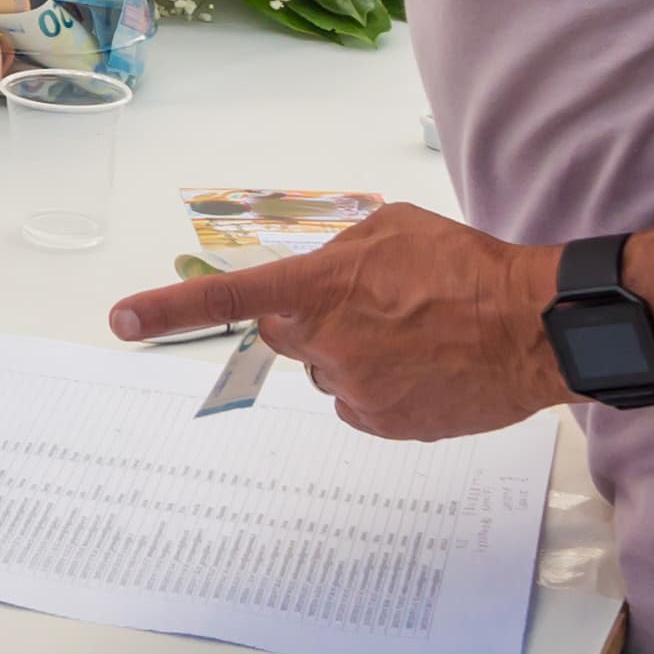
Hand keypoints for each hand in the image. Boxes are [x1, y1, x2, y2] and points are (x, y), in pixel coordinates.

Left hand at [105, 206, 569, 442]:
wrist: (533, 328)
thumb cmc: (466, 267)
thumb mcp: (391, 229)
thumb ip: (337, 250)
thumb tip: (317, 272)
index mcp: (318, 288)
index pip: (231, 299)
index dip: (170, 310)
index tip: (120, 322)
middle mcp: (324, 342)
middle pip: (285, 335)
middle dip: (311, 320)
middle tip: (372, 306)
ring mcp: (352, 389)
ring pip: (325, 370)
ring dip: (351, 354)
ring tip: (414, 336)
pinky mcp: (383, 424)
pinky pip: (357, 404)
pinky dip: (379, 388)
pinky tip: (423, 368)